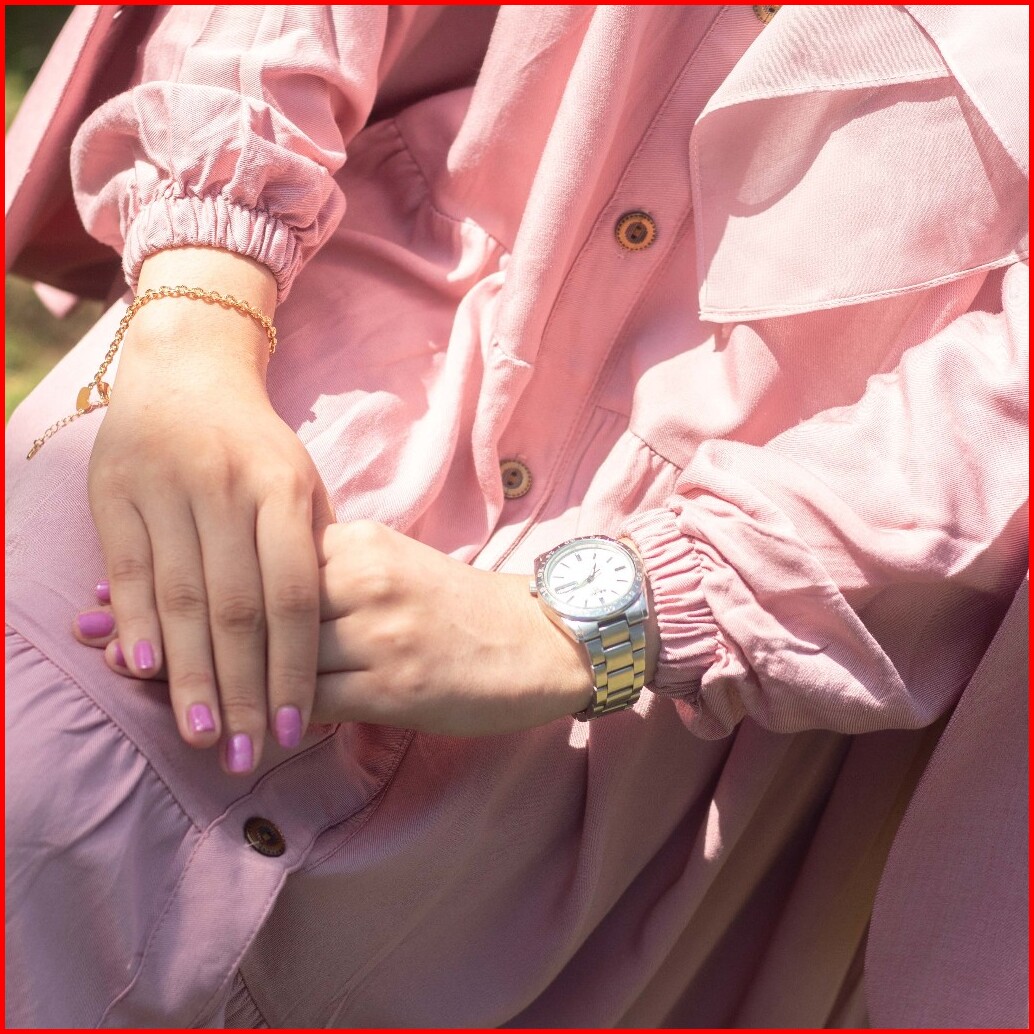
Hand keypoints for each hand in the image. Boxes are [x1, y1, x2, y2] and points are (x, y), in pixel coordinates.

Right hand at [75, 248, 332, 773]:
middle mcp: (226, 491)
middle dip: (243, 689)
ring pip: (179, 599)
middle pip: (236, 609)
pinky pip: (126, 570)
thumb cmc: (256, 445)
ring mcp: (167, 491)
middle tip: (246, 756)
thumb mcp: (302, 484)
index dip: (292, 667)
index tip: (293, 728)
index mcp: (282, 490)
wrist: (187, 371)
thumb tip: (323, 639)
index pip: (292, 596)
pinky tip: (142, 674)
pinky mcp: (115, 494)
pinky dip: (133, 624)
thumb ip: (312, 552)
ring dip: (189, 674)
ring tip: (201, 736)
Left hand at [77, 521, 599, 736]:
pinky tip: (249, 735)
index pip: (257, 562)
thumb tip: (260, 604)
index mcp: (357, 544)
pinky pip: (319, 702)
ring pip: (277, 660)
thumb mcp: (395, 570)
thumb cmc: (461, 608)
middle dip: (174, 629)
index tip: (118, 588)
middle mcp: (362, 577)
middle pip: (252, 607)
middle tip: (98, 641)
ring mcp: (379, 630)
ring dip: (216, 686)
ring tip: (158, 703)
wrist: (540, 637)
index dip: (187, 580)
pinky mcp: (398, 682)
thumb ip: (331, 579)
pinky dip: (278, 718)